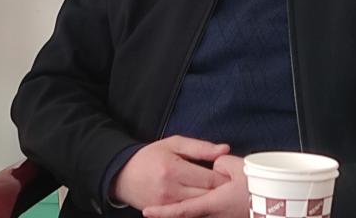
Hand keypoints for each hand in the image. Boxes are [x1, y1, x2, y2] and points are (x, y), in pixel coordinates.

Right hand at [111, 136, 229, 209]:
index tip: (232, 175)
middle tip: (232, 187)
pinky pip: (189, 215)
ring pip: (200, 209)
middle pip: (207, 197)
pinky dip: (199, 210)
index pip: (210, 179)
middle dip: (222, 192)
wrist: (123, 175)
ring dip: (212, 203)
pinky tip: (205, 204)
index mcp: (173, 169)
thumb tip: (225, 149)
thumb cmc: (151, 156)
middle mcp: (170, 190)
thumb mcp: (174, 144)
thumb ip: (200, 147)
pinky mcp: (164, 215)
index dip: (225, 178)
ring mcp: (167, 206)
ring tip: (221, 196)